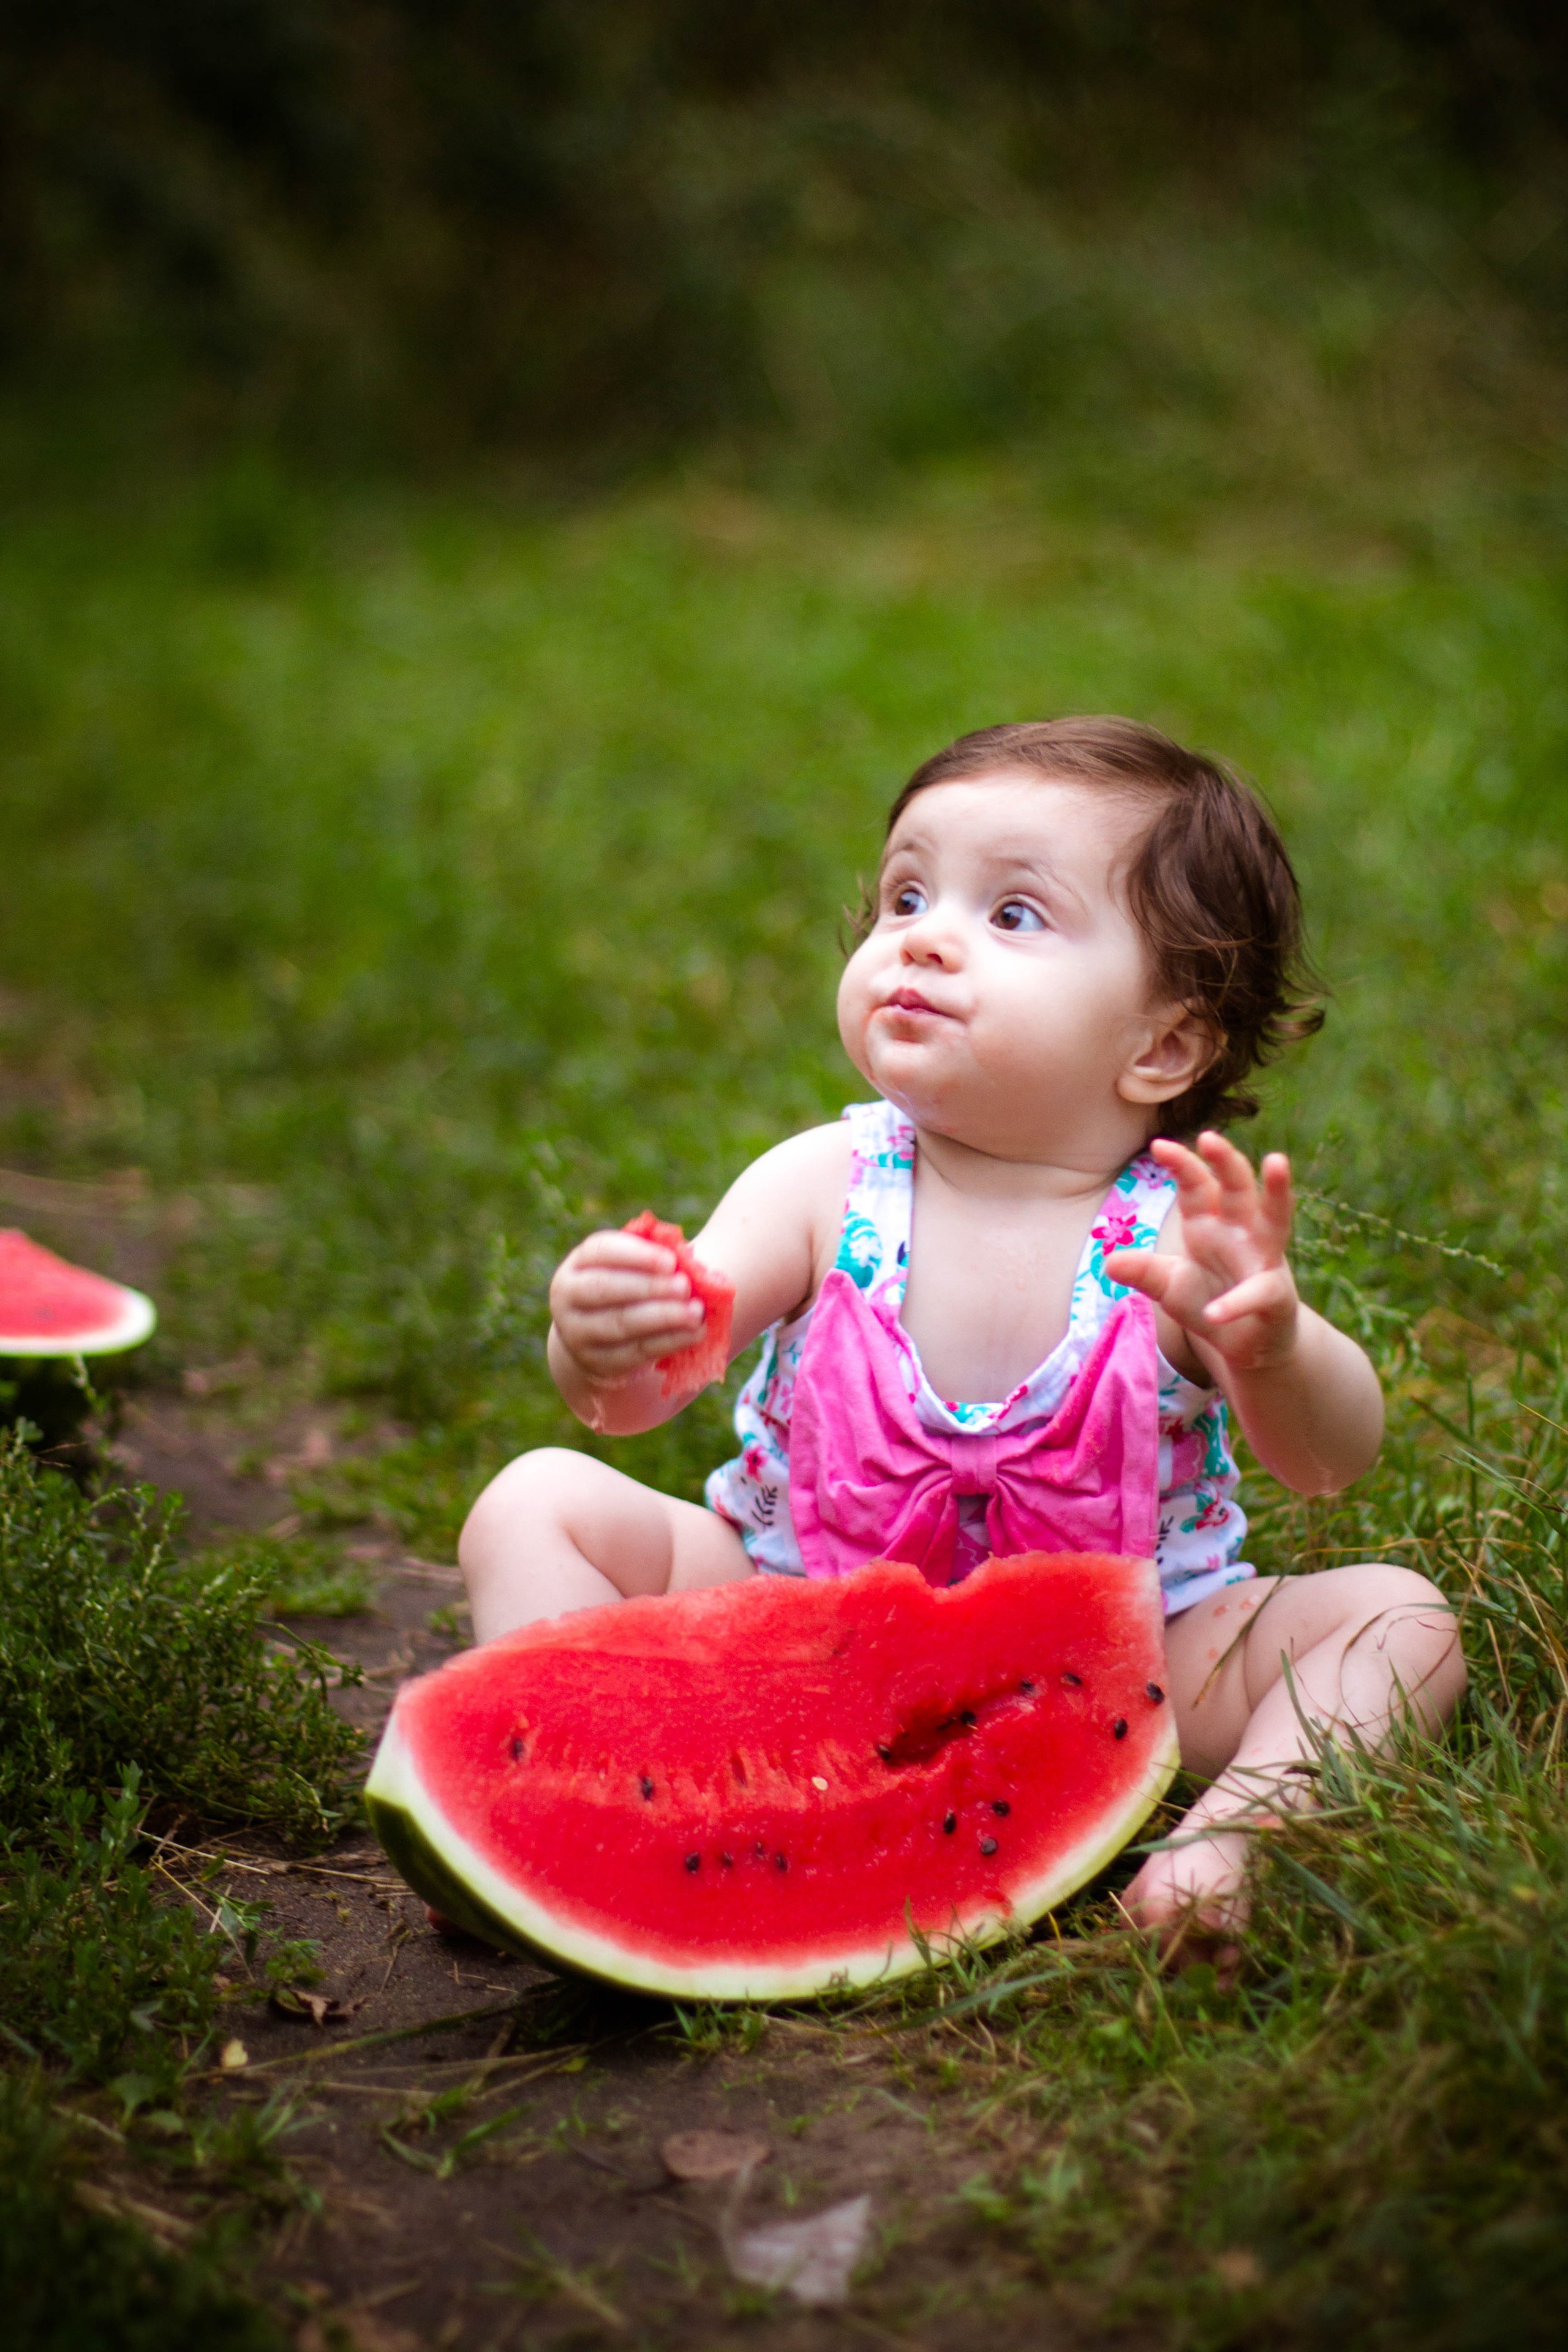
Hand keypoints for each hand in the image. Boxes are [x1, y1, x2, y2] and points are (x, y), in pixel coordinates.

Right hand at [548, 1229, 703, 1387]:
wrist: (601, 1337)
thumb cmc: (627, 1287)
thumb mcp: (632, 1267)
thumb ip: (653, 1256)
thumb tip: (686, 1256)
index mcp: (577, 1264)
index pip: (601, 1251)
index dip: (637, 1255)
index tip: (671, 1261)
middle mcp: (567, 1297)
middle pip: (604, 1287)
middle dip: (648, 1286)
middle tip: (684, 1286)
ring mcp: (577, 1333)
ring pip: (620, 1323)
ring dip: (662, 1316)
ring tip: (695, 1311)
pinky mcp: (598, 1362)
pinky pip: (636, 1351)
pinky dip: (669, 1341)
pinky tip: (694, 1332)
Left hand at [1104, 1131, 1298, 1374]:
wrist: (1244, 1346)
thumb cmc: (1209, 1303)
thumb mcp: (1169, 1287)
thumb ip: (1144, 1272)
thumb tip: (1109, 1261)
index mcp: (1209, 1224)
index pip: (1196, 1186)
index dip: (1182, 1165)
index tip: (1159, 1145)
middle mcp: (1241, 1233)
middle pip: (1237, 1187)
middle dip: (1226, 1161)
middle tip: (1210, 1137)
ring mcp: (1264, 1260)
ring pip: (1275, 1217)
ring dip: (1276, 1191)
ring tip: (1277, 1161)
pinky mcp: (1275, 1295)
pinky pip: (1258, 1293)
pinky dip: (1235, 1303)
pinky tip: (1215, 1312)